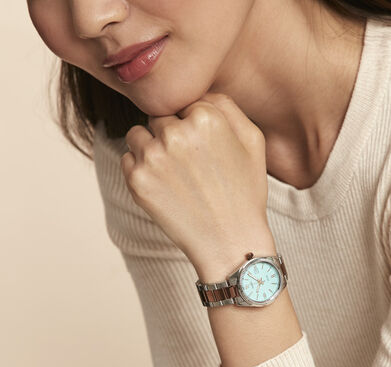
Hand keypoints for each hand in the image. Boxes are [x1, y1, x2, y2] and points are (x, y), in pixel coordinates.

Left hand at [120, 92, 272, 268]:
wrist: (229, 241)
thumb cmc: (245, 192)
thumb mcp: (254, 141)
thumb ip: (227, 105)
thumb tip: (200, 92)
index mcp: (206, 117)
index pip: (185, 103)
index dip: (194, 124)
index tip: (203, 147)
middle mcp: (175, 132)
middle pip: (160, 116)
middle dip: (171, 133)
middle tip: (190, 164)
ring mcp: (153, 157)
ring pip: (139, 134)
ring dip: (152, 148)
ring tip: (175, 174)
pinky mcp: (136, 180)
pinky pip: (128, 158)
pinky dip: (141, 168)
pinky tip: (164, 186)